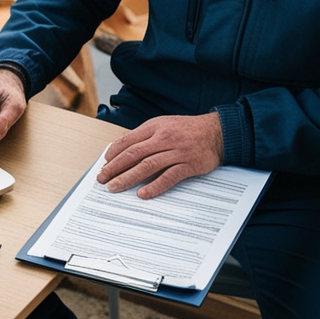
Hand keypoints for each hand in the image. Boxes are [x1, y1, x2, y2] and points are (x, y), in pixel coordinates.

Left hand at [97, 113, 223, 198]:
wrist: (217, 132)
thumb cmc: (187, 129)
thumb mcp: (164, 124)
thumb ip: (145, 135)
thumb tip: (123, 147)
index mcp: (155, 127)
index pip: (128, 140)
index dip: (113, 153)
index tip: (104, 164)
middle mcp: (164, 138)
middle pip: (134, 154)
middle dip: (115, 168)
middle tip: (102, 178)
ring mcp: (176, 152)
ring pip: (147, 166)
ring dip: (128, 178)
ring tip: (115, 187)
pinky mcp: (189, 165)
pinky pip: (169, 177)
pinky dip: (154, 186)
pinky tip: (142, 194)